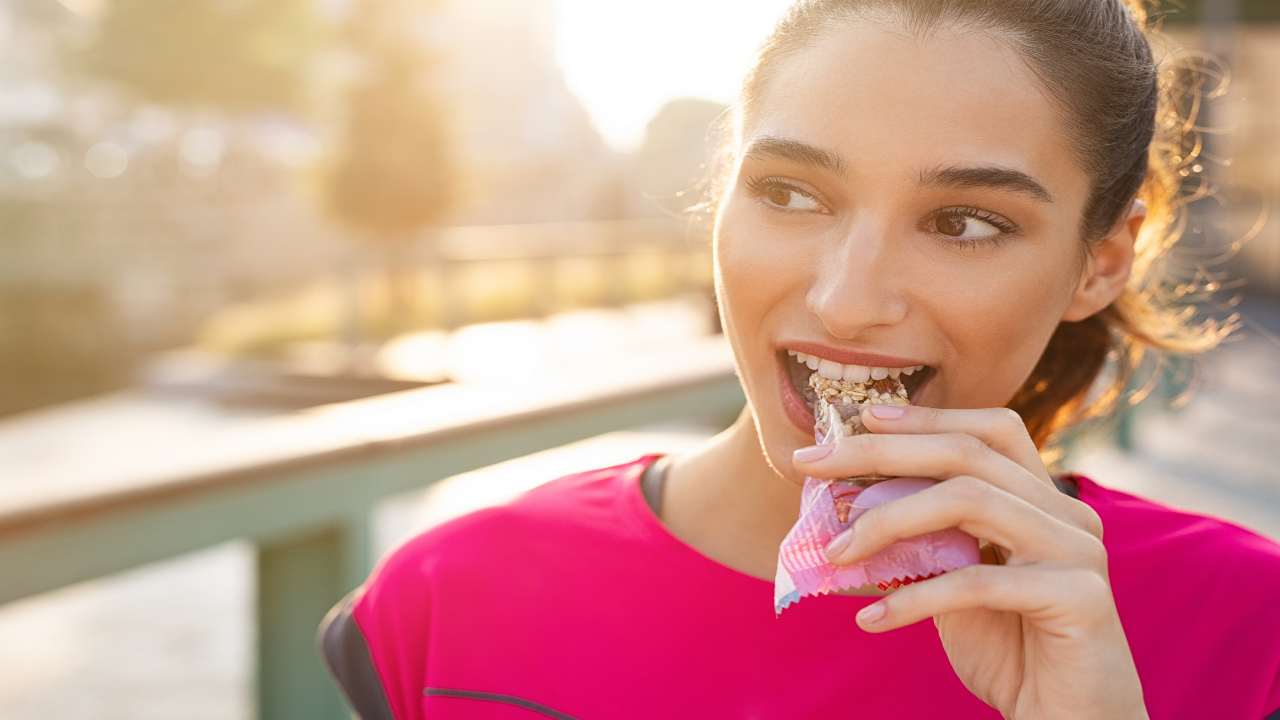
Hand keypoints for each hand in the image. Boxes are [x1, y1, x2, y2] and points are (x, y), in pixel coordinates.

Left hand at [791, 405, 1147, 719]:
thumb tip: (847, 504)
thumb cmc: (1011, 651)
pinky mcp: (1078, 598)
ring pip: (969, 500)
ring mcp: (1078, 551)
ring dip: (887, 520)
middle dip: (880, 451)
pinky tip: (872, 618)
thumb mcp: (955, 582)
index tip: (861, 416)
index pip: (990, 430)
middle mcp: (1067, 513)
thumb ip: (924, 540)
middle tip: (811, 462)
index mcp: (1043, 500)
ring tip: (834, 552)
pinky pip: (977, 581)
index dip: (926, 417)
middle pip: (968, 454)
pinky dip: (914, 597)